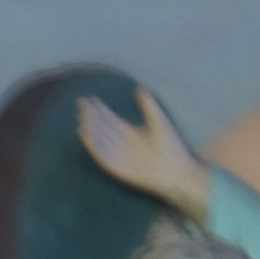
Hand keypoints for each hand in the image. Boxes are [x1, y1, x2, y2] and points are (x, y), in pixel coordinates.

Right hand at [78, 87, 208, 214]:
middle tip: (82, 105)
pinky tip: (86, 136)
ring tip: (82, 118)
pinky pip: (102, 158)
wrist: (178, 171)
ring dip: (91, 131)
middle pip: (103, 129)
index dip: (100, 110)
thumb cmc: (172, 147)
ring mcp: (119, 156)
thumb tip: (140, 88)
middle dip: (92, 118)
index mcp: (131, 132)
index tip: (90, 99)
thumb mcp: (159, 121)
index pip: (111, 119)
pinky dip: (93, 148)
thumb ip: (149, 106)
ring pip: (100, 142)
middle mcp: (122, 144)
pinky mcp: (118, 169)